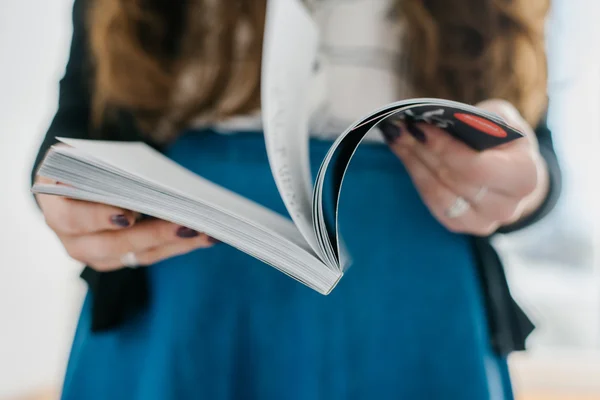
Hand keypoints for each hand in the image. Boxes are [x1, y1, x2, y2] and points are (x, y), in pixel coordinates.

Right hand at [35, 177, 215, 270]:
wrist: (78, 178)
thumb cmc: (86, 162)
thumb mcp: (86, 155)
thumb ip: (102, 166)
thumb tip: (140, 176)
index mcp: (54, 206)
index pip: (72, 218)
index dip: (98, 218)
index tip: (129, 215)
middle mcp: (70, 239)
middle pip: (111, 244)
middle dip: (153, 235)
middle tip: (187, 225)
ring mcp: (94, 254)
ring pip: (136, 255)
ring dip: (174, 244)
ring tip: (206, 232)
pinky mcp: (117, 260)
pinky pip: (148, 256)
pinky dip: (176, 246)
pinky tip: (203, 236)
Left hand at [382, 99, 549, 235]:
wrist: (511, 169)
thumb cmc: (503, 139)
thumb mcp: (499, 119)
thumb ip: (476, 119)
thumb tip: (437, 119)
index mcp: (524, 177)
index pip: (477, 168)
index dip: (445, 148)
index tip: (420, 126)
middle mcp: (507, 207)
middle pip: (453, 180)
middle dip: (422, 151)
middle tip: (399, 128)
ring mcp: (483, 222)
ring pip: (438, 193)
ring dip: (413, 163)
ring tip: (397, 138)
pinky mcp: (461, 225)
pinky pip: (433, 203)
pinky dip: (416, 176)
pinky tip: (404, 154)